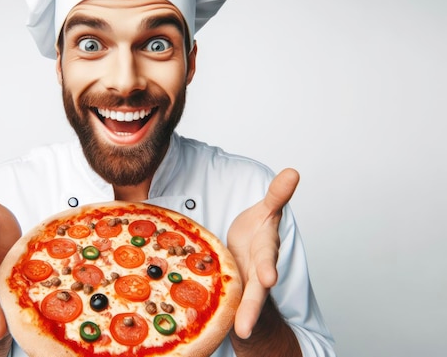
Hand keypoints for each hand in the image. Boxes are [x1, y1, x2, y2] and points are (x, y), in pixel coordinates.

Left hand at [227, 168, 299, 338]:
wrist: (249, 248)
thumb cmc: (256, 231)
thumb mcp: (266, 212)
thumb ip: (277, 195)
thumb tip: (293, 172)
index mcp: (264, 253)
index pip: (266, 262)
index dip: (267, 269)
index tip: (269, 279)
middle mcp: (256, 274)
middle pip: (255, 293)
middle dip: (252, 308)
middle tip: (245, 328)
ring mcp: (243, 286)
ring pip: (242, 304)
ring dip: (241, 319)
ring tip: (238, 336)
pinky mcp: (228, 292)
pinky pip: (223, 304)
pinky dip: (223, 318)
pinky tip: (214, 332)